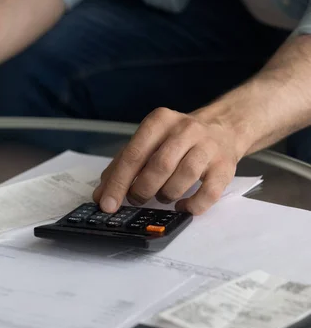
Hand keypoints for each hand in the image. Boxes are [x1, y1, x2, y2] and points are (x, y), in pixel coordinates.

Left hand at [93, 107, 245, 214]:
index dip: (119, 182)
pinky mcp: (225, 166)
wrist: (224, 128)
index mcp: (159, 121)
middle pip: (159, 166)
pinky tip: (182, 206)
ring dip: (166, 195)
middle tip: (137, 199)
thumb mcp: (147, 144)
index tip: (108, 204)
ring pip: (184, 177)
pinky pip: (209, 192)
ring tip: (161, 197)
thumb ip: (122, 166)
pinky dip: (192, 205)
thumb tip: (101, 195)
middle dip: (142, 190)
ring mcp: (208, 146)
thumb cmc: (176, 140)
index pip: (134, 154)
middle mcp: (185, 129)